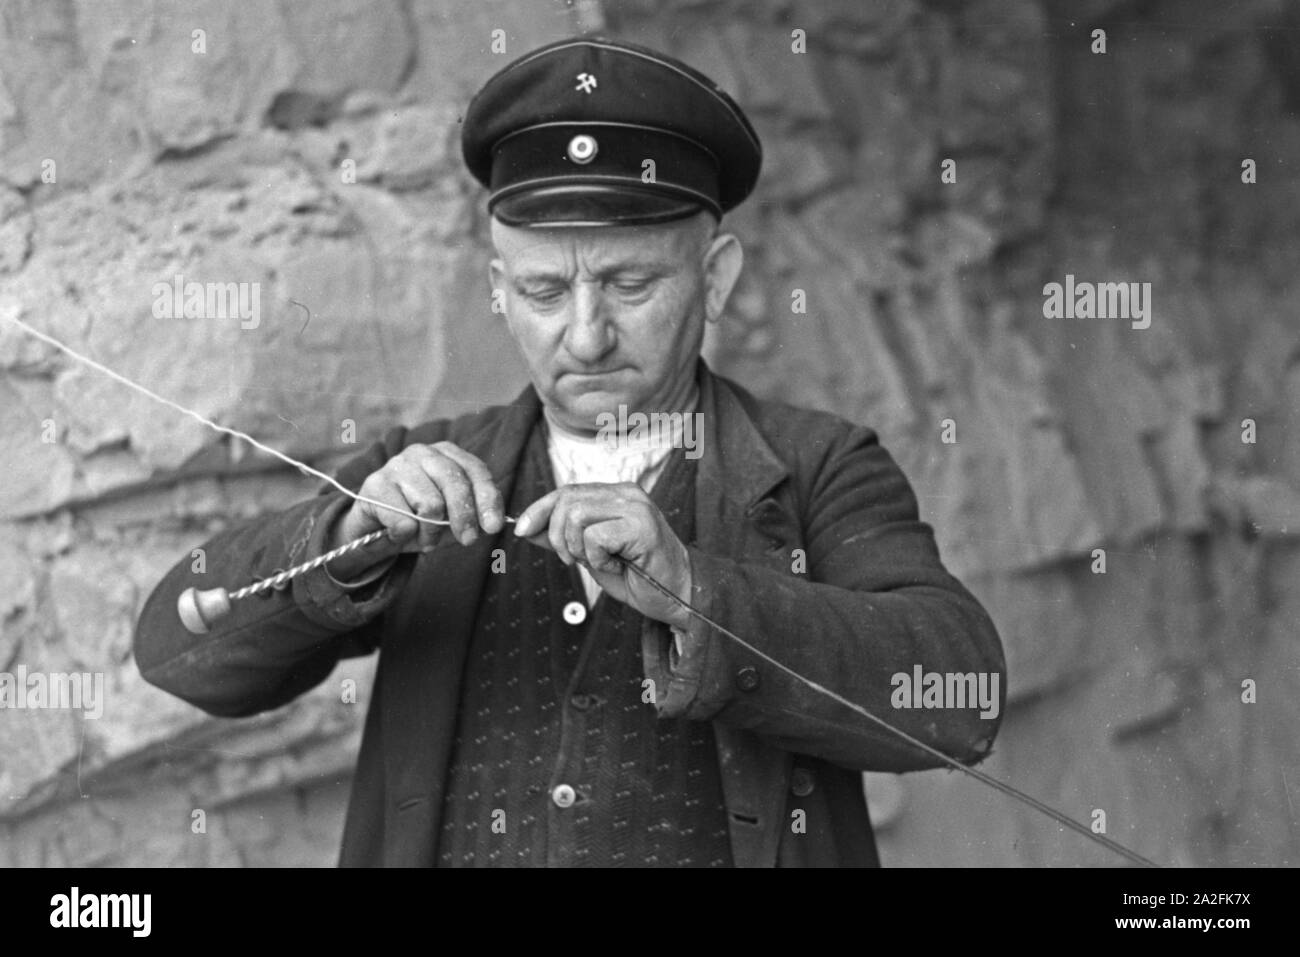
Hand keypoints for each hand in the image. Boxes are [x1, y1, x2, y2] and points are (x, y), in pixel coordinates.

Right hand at [327, 442, 504, 578]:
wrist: (373, 529)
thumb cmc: (420, 519)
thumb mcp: (452, 516)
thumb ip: (474, 512)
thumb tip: (494, 522)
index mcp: (446, 454)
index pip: (476, 471)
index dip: (488, 499)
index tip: (494, 526)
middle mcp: (422, 453)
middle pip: (455, 485)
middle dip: (465, 518)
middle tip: (467, 540)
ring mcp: (397, 465)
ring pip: (430, 506)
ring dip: (430, 533)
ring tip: (423, 538)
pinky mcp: (375, 485)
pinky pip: (404, 521)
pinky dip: (406, 537)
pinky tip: (399, 534)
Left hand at [513, 482, 692, 628]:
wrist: (677, 596)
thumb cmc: (638, 576)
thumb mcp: (590, 556)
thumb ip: (562, 538)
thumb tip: (525, 528)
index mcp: (616, 495)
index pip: (566, 491)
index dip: (539, 509)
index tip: (520, 530)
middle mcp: (627, 493)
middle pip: (566, 501)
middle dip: (558, 536)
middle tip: (575, 560)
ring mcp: (636, 507)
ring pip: (576, 517)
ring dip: (578, 548)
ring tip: (600, 562)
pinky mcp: (641, 526)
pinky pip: (594, 537)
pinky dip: (597, 559)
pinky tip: (618, 565)